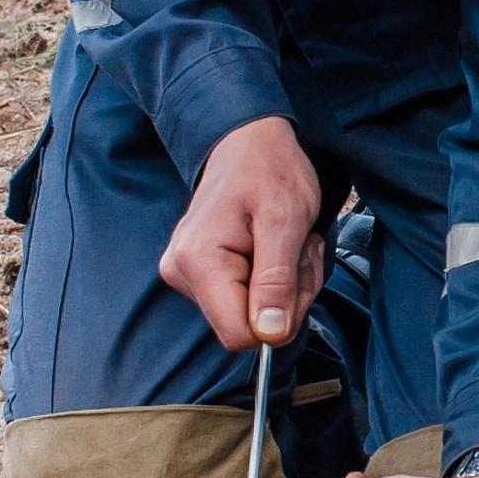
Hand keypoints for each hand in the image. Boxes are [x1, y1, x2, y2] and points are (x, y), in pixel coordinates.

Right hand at [160, 117, 325, 350]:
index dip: (279, 316)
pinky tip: (273, 247)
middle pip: (247, 326)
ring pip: (251, 316)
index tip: (295, 270)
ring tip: (286, 242)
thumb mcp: (285, 220)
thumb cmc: (269, 170)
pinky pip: (245, 301)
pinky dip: (273, 280)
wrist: (248, 143)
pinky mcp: (198, 275)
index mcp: (198, 262)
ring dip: (285, 285)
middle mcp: (181, 273)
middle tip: (297, 249)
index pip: (239, 334)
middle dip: (287, 295)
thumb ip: (277, 279)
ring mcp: (186, 275)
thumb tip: (270, 335)